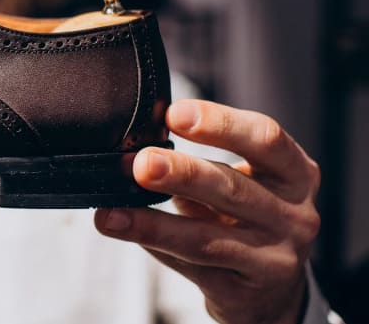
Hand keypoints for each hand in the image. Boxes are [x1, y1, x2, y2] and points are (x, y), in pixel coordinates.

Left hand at [94, 99, 320, 323]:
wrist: (272, 289)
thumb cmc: (248, 216)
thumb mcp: (245, 181)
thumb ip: (204, 161)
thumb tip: (135, 146)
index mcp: (295, 174)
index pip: (266, 139)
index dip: (220, 123)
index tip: (174, 114)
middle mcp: (294, 215)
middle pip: (232, 188)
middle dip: (182, 173)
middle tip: (142, 164)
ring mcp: (274, 259)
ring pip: (206, 239)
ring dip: (154, 224)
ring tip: (114, 213)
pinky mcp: (244, 293)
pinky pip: (191, 268)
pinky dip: (154, 248)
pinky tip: (125, 232)